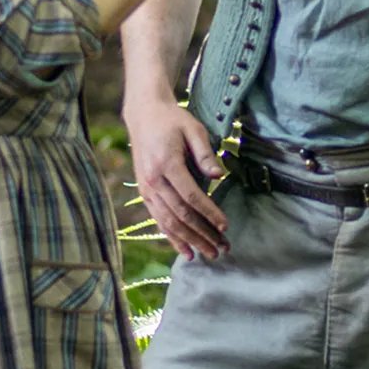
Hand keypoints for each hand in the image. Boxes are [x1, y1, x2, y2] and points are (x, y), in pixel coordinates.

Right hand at [125, 95, 229, 259]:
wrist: (144, 115)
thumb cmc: (173, 120)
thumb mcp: (193, 129)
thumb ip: (205, 154)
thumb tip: (219, 176)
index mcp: (166, 164)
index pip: (191, 196)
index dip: (209, 213)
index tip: (225, 226)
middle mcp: (153, 181)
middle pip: (180, 215)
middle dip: (202, 234)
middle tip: (222, 248)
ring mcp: (147, 189)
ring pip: (168, 222)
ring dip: (189, 241)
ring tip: (208, 254)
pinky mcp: (145, 193)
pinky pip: (158, 220)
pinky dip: (172, 238)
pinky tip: (186, 251)